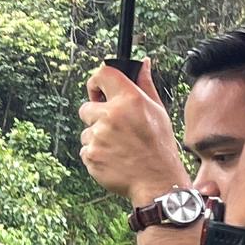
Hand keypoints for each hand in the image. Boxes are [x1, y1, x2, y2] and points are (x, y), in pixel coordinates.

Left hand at [79, 60, 191, 204]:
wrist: (157, 182)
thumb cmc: (159, 146)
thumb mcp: (158, 112)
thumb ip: (145, 85)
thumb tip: (143, 63)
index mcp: (129, 100)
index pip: (102, 74)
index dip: (97, 81)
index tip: (98, 91)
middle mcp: (111, 116)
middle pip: (86, 107)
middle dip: (96, 116)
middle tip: (115, 129)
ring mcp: (98, 136)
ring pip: (86, 131)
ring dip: (97, 137)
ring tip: (119, 147)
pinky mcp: (90, 155)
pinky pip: (85, 149)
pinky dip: (96, 153)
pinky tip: (114, 158)